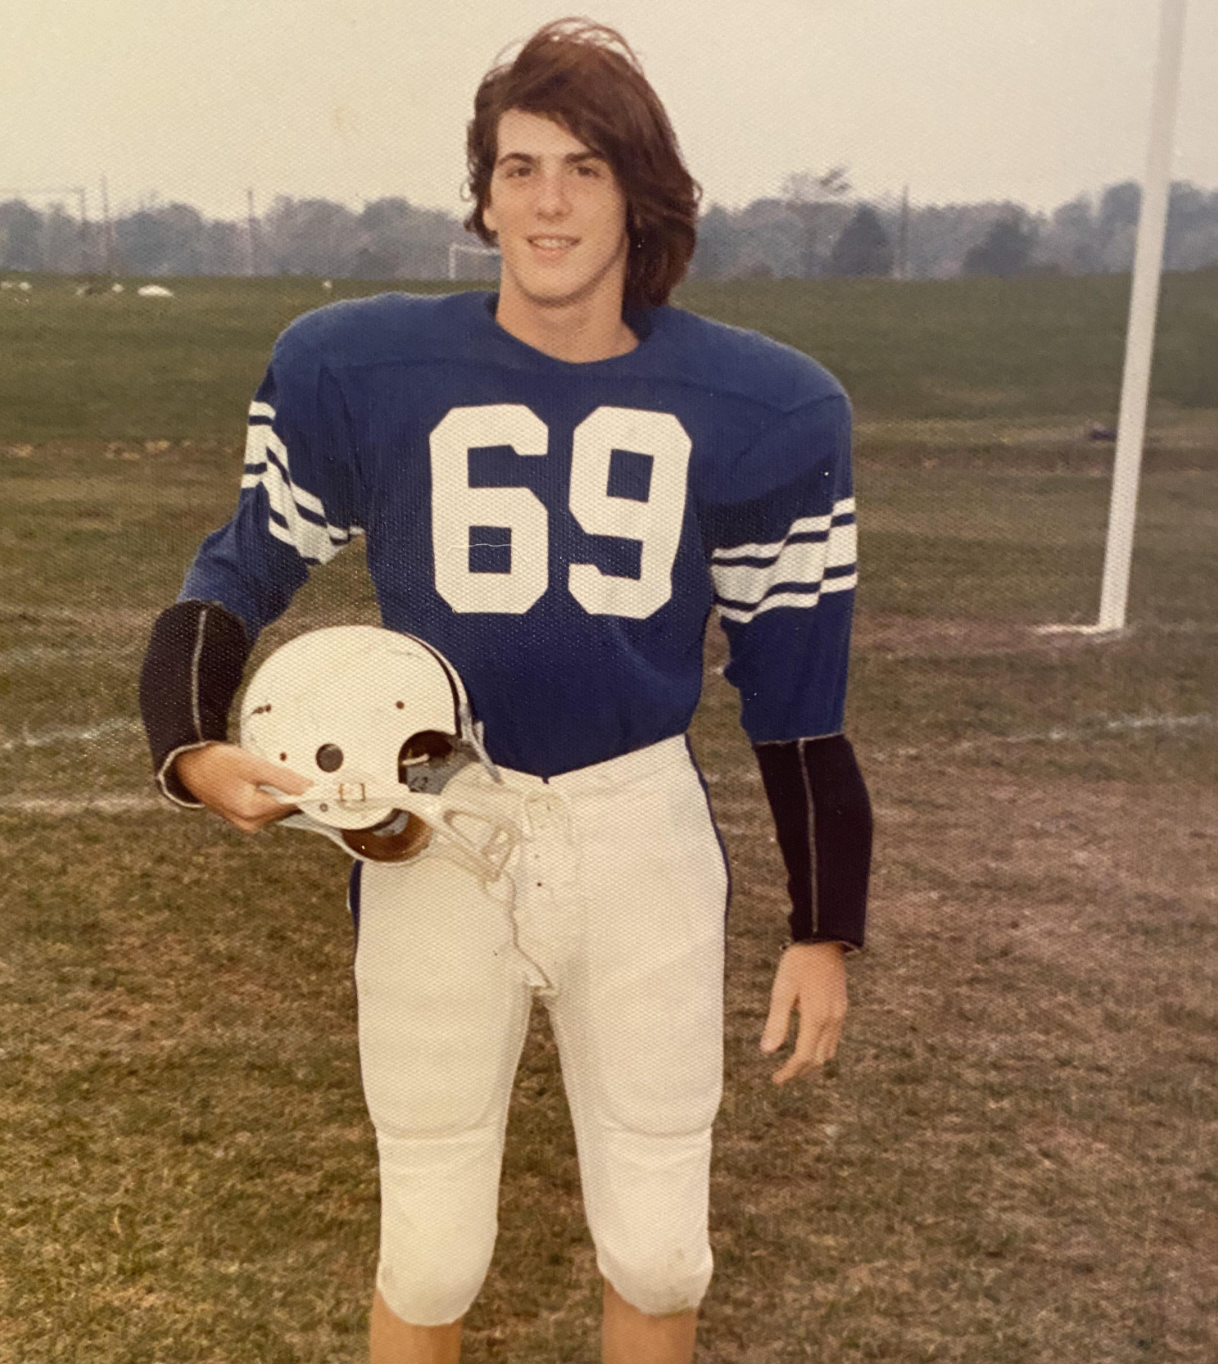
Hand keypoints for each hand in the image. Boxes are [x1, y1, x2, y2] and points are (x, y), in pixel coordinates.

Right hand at [173, 742, 311, 832]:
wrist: (189, 764)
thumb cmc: (215, 763)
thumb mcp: (252, 766)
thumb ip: (283, 779)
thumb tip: (309, 789)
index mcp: (252, 812)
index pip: (293, 804)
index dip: (307, 790)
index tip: (318, 781)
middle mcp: (249, 823)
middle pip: (286, 807)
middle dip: (290, 789)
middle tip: (283, 769)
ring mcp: (245, 822)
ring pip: (277, 806)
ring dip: (279, 790)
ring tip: (264, 773)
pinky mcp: (243, 816)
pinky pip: (266, 805)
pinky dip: (269, 793)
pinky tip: (259, 780)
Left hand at [759, 942, 847, 1084]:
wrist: (824, 938)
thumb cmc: (799, 961)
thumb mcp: (782, 990)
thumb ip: (776, 1023)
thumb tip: (768, 1051)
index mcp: (816, 1017)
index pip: (804, 1056)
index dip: (790, 1072)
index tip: (776, 1079)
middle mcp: (832, 1019)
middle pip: (819, 1059)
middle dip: (801, 1071)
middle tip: (782, 1075)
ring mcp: (840, 1014)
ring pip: (829, 1050)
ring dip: (812, 1062)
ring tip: (794, 1064)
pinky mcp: (842, 1006)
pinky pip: (834, 1037)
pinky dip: (821, 1048)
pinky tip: (809, 1044)